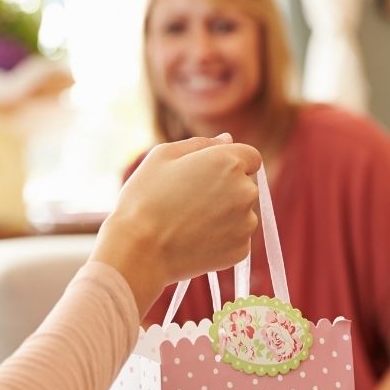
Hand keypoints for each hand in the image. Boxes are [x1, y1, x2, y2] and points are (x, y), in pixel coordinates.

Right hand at [92, 135, 260, 314]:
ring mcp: (246, 223)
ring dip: (225, 214)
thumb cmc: (145, 197)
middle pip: (246, 185)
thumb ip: (201, 143)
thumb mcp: (163, 155)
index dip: (229, 163)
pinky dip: (221, 238)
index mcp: (229, 162)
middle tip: (190, 200)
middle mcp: (246, 191)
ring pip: (242, 213)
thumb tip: (227, 139)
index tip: (207, 175)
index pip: (251, 157)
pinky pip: (236, 237)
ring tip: (190, 221)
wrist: (138, 250)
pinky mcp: (241, 250)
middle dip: (226, 188)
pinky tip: (194, 239)